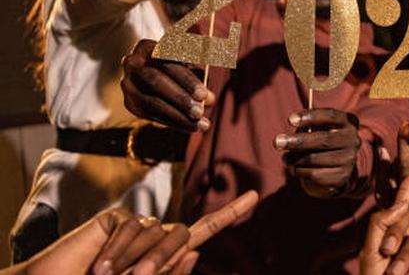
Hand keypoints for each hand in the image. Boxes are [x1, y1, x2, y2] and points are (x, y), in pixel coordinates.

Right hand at [16, 191, 256, 274]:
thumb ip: (170, 272)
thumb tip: (196, 248)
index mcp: (168, 254)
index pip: (204, 230)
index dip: (230, 214)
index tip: (254, 196)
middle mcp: (156, 235)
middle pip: (183, 236)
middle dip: (162, 262)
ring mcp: (137, 225)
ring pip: (157, 233)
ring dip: (134, 261)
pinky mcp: (117, 218)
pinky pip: (130, 228)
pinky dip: (118, 251)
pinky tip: (100, 266)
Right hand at [121, 39, 215, 132]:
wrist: (155, 71)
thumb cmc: (178, 63)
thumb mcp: (189, 56)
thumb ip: (200, 66)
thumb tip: (209, 94)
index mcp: (148, 47)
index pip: (167, 62)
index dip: (186, 78)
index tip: (203, 94)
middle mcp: (132, 63)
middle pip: (155, 81)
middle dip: (180, 98)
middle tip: (200, 112)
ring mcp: (128, 85)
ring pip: (152, 102)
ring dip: (179, 116)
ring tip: (201, 124)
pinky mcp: (130, 103)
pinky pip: (152, 115)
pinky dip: (174, 122)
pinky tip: (191, 127)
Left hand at [274, 108, 361, 196]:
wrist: (338, 164)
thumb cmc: (322, 139)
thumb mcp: (318, 129)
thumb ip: (306, 129)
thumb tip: (286, 139)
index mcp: (348, 122)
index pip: (330, 116)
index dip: (310, 117)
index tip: (290, 120)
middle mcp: (353, 140)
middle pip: (323, 139)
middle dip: (298, 141)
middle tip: (277, 142)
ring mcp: (349, 159)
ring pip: (315, 159)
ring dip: (295, 159)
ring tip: (285, 158)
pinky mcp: (342, 177)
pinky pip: (315, 175)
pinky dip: (300, 171)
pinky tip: (296, 168)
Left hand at [360, 172, 408, 274]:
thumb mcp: (370, 250)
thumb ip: (381, 222)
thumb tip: (400, 203)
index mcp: (392, 229)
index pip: (400, 202)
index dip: (405, 182)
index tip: (404, 162)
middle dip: (397, 234)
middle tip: (386, 252)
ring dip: (406, 257)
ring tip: (395, 274)